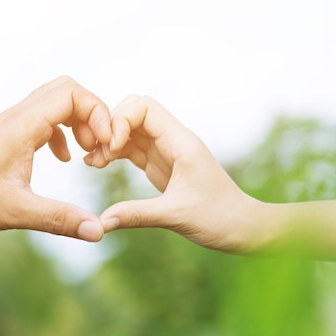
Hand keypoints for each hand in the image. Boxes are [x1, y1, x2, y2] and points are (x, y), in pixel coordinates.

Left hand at [0, 76, 111, 241]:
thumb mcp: (14, 212)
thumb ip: (59, 219)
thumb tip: (98, 232)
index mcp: (21, 127)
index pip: (71, 94)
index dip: (98, 112)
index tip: (104, 145)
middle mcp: (16, 118)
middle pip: (66, 90)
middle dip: (92, 114)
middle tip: (98, 147)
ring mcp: (10, 125)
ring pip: (54, 103)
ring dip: (78, 122)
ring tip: (86, 153)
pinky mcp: (5, 136)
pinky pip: (42, 120)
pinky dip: (61, 132)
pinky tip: (61, 159)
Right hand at [88, 95, 264, 252]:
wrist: (242, 227)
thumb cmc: (220, 218)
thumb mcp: (176, 216)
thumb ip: (138, 215)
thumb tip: (101, 222)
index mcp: (182, 142)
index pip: (144, 107)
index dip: (120, 120)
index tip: (111, 148)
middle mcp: (173, 140)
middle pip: (134, 111)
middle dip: (110, 126)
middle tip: (97, 155)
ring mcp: (166, 151)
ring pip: (130, 129)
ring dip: (109, 141)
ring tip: (93, 162)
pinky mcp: (160, 164)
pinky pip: (132, 148)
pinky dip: (114, 152)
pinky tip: (99, 165)